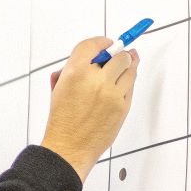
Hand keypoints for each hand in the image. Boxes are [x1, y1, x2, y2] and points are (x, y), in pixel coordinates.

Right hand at [41, 36, 137, 180]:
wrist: (69, 148)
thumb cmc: (62, 121)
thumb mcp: (58, 88)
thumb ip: (72, 70)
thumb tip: (91, 58)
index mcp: (75, 72)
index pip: (95, 44)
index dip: (103, 42)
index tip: (107, 44)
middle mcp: (96, 80)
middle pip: (119, 54)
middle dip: (118, 54)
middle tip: (116, 55)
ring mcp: (112, 94)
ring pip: (130, 68)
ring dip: (128, 65)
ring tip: (126, 64)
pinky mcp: (123, 107)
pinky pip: (131, 86)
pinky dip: (128, 82)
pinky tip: (123, 82)